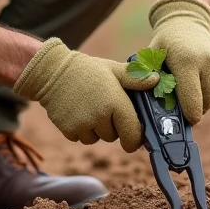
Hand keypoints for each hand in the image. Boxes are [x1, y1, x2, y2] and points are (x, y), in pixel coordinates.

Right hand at [13, 38, 158, 151]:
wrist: (52, 71)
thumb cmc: (88, 70)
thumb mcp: (113, 70)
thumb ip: (135, 78)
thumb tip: (157, 80)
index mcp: (116, 102)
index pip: (133, 134)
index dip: (136, 138)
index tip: (134, 136)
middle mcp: (100, 116)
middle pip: (114, 137)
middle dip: (112, 127)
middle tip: (104, 107)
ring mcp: (83, 125)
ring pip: (97, 139)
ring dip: (96, 129)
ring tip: (89, 107)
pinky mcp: (69, 130)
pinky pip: (81, 138)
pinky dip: (81, 130)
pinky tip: (77, 112)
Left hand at [148, 0, 209, 123]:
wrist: (185, 22)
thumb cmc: (164, 44)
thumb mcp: (151, 56)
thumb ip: (145, 76)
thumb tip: (141, 100)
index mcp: (186, 62)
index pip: (193, 101)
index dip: (189, 116)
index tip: (184, 121)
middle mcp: (207, 62)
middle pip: (205, 102)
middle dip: (195, 110)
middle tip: (183, 109)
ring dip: (203, 102)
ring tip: (189, 95)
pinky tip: (198, 84)